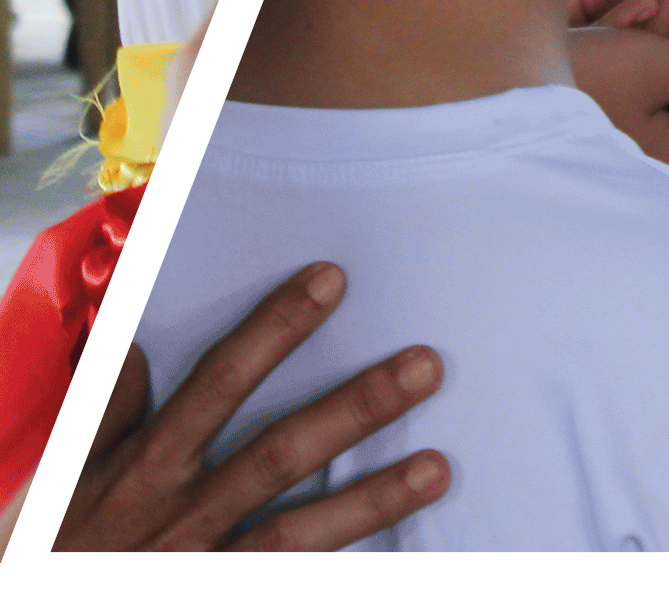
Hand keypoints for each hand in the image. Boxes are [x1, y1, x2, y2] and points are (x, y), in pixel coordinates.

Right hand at [57, 264, 447, 549]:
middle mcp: (181, 518)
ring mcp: (206, 568)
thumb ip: (103, 415)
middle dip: (355, 409)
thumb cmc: (53, 553)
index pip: (219, 384)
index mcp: (144, 471)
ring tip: (438, 468)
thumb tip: (136, 345)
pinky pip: (290, 585)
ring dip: (370, 501)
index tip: (331, 280)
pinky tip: (401, 562)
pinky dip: (339, 574)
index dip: (275, 331)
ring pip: (298, 533)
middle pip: (280, 454)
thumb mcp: (60, 479)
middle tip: (426, 365)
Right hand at [565, 0, 668, 175]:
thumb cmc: (581, 89)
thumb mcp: (662, 66)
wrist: (477, 98)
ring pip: (651, 81)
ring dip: (663, 28)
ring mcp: (605, 145)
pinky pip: (614, 82)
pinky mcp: (572, 127)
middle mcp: (642, 159)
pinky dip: (626, 43)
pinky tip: (632, 7)